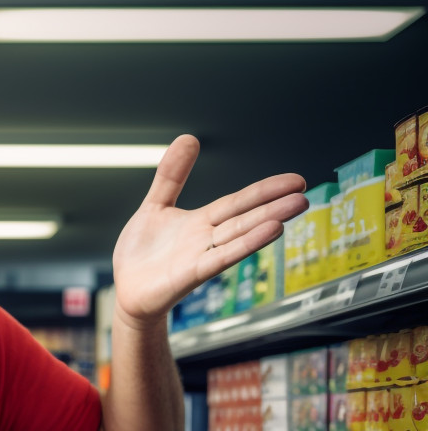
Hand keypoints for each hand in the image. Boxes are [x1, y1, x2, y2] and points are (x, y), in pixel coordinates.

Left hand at [112, 135, 306, 330]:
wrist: (125, 292)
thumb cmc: (142, 255)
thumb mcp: (154, 206)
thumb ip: (171, 176)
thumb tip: (188, 138)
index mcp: (200, 222)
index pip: (238, 201)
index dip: (264, 190)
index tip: (295, 180)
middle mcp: (206, 239)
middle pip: (245, 216)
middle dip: (274, 203)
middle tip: (305, 191)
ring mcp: (200, 256)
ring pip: (238, 235)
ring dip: (267, 220)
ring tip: (296, 205)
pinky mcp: (190, 275)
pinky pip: (221, 257)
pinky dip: (244, 244)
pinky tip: (270, 232)